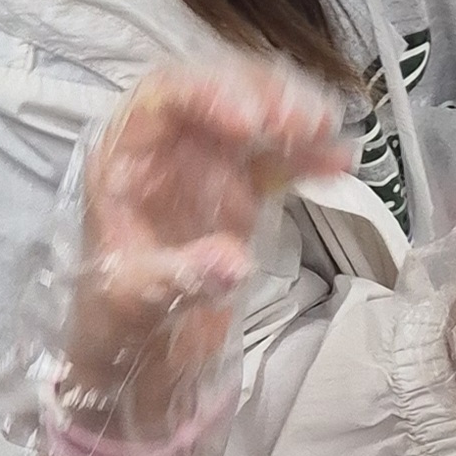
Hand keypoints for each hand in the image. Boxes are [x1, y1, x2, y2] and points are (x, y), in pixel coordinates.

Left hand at [48, 61, 349, 455]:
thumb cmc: (116, 324)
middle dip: (261, 96)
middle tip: (302, 120)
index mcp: (123, 161)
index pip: (162, 100)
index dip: (207, 96)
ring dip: (290, 117)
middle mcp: (164, 153)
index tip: (250, 123)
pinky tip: (340, 163)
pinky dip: (307, 159)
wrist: (132, 360)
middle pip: (214, 95)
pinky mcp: (236, 195)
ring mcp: (204, 170)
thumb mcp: (134, 304)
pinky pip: (274, 164)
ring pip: (250, 120)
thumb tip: (235, 264)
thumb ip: (179, 279)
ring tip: (326, 129)